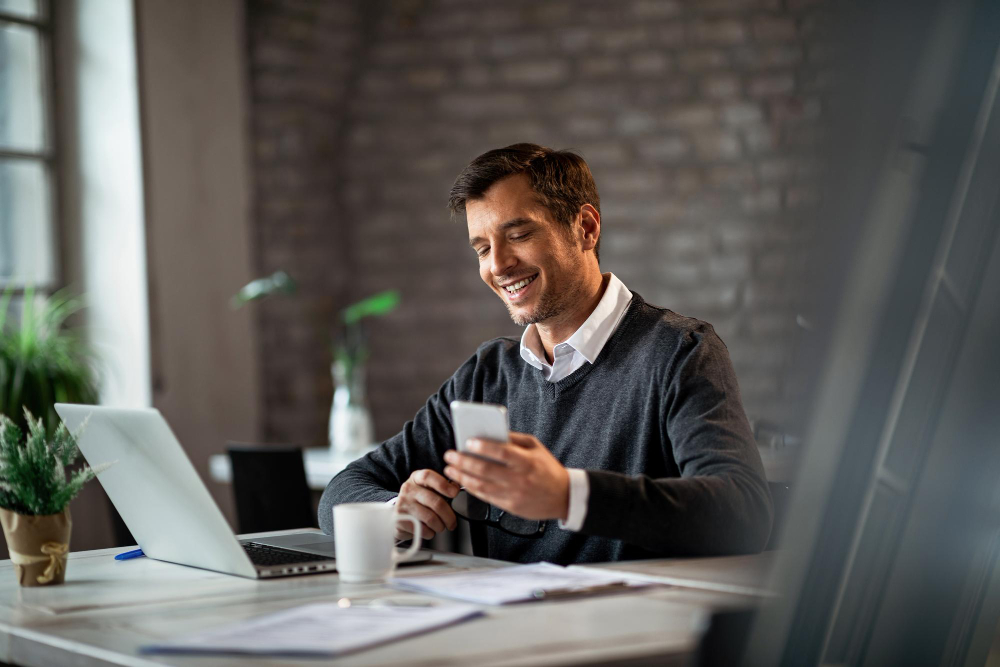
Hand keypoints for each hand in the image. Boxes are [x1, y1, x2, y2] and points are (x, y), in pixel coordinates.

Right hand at [394, 469, 459, 540]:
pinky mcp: (399, 520)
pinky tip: (429, 530)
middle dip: (449, 516)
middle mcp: (408, 489)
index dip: (443, 485)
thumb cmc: (419, 500)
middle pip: (435, 502)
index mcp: (416, 478)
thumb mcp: (428, 489)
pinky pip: (422, 530)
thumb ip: (442, 487)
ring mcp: (403, 504)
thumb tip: (456, 488)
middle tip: (452, 523)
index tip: (455, 493)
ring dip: (440, 526)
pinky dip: (430, 533)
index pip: (428, 476)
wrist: (398, 514)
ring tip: (440, 527)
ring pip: (431, 518)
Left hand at [442, 432, 569, 520]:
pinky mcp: (510, 507)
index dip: (483, 447)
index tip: (468, 441)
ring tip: (450, 469)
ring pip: (481, 486)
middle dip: (464, 462)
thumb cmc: (548, 469)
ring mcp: (514, 494)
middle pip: (486, 470)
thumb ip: (514, 439)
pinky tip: (463, 481)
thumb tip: (491, 432)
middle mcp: (520, 479)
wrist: (563, 497)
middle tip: (450, 455)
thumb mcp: (536, 448)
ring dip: (462, 476)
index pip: (502, 452)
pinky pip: (486, 497)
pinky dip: (471, 489)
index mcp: (527, 461)